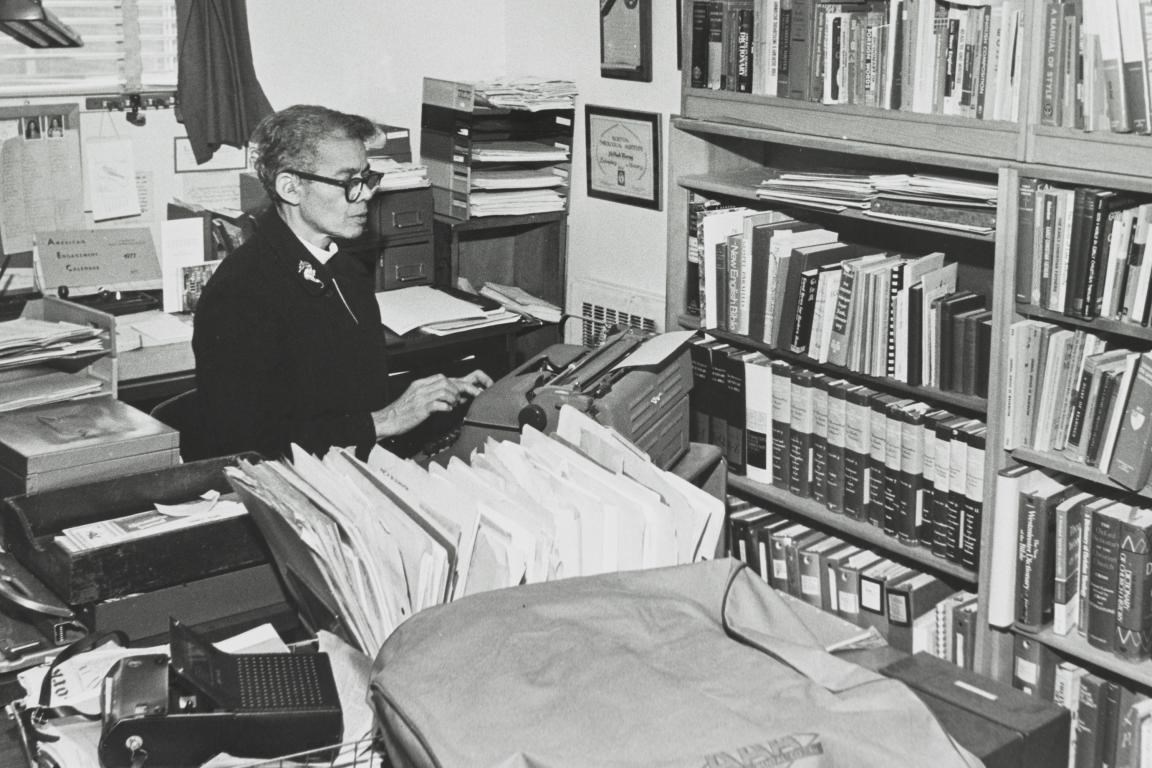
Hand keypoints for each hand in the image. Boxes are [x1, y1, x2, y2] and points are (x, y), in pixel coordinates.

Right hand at [371, 369, 491, 438]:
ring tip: (453, 405)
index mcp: (421, 384)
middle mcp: (421, 388)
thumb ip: (433, 396)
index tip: (466, 390)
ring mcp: (421, 397)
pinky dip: (447, 406)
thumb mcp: (417, 399)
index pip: (443, 377)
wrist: (387, 420)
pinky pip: (439, 403)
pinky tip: (447, 410)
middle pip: (447, 381)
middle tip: (466, 397)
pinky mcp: (421, 408)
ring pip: (445, 389)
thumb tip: (452, 397)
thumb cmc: (403, 412)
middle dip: (460, 388)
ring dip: (454, 398)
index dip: (457, 382)